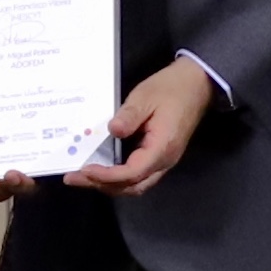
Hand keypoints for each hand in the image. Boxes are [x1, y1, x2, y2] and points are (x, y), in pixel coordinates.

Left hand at [67, 57, 219, 197]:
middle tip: (74, 178)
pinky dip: (119, 178)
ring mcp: (164, 160)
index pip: (131, 173)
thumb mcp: (146, 96)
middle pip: (132, 186)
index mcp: (162, 148)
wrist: (196, 84)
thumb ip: (129, 116)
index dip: (106, 176)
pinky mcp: (160, 156)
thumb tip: (112, 131)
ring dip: (110, 185)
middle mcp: (164, 161)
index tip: (84, 170)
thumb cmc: (171, 88)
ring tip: (84, 177)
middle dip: (102, 185)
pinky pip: (139, 176)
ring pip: (136, 185)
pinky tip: (103, 169)